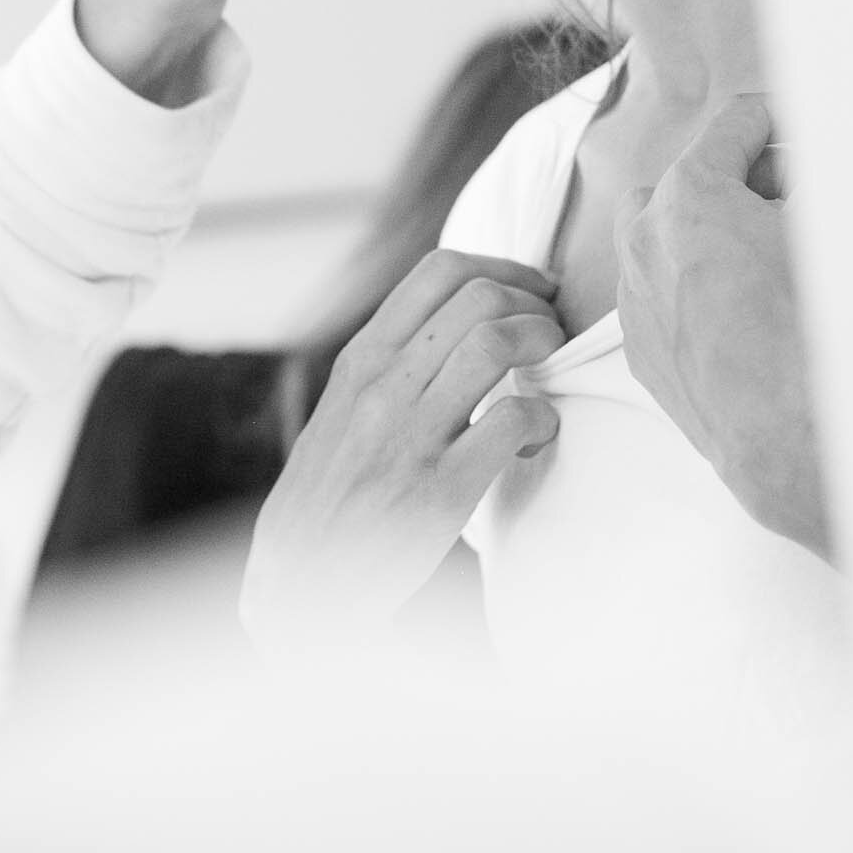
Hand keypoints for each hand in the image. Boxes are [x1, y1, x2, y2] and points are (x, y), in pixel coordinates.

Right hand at [240, 250, 564, 651]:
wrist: (302, 583)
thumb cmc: (332, 491)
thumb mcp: (344, 406)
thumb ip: (393, 359)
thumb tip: (458, 315)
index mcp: (363, 359)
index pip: (439, 271)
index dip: (504, 269)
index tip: (533, 291)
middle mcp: (384, 386)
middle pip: (480, 297)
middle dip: (534, 304)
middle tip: (551, 333)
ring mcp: (411, 435)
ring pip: (496, 342)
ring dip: (543, 344)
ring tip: (551, 369)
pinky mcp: (442, 489)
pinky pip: (511, 420)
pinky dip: (542, 417)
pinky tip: (537, 434)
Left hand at [614, 96, 835, 564]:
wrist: (795, 441)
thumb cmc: (817, 326)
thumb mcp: (832, 223)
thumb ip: (816, 173)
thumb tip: (811, 163)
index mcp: (689, 192)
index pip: (739, 122)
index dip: (782, 120)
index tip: (807, 130)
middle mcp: (645, 238)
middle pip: (696, 177)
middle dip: (745, 183)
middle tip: (796, 209)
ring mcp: (636, 298)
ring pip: (671, 237)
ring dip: (714, 235)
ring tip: (769, 263)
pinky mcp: (642, 351)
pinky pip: (666, 295)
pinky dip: (699, 289)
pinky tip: (749, 315)